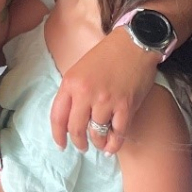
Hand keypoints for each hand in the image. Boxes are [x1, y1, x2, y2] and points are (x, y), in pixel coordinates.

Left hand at [50, 27, 159, 153]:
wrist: (134, 44)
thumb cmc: (107, 55)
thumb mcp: (80, 69)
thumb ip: (74, 92)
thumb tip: (71, 117)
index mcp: (71, 82)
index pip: (57, 116)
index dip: (58, 135)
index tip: (61, 145)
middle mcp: (86, 93)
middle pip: (76, 129)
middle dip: (78, 143)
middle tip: (82, 147)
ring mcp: (106, 101)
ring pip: (97, 134)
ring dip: (98, 142)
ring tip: (100, 143)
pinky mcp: (125, 107)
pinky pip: (117, 134)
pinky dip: (114, 144)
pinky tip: (112, 146)